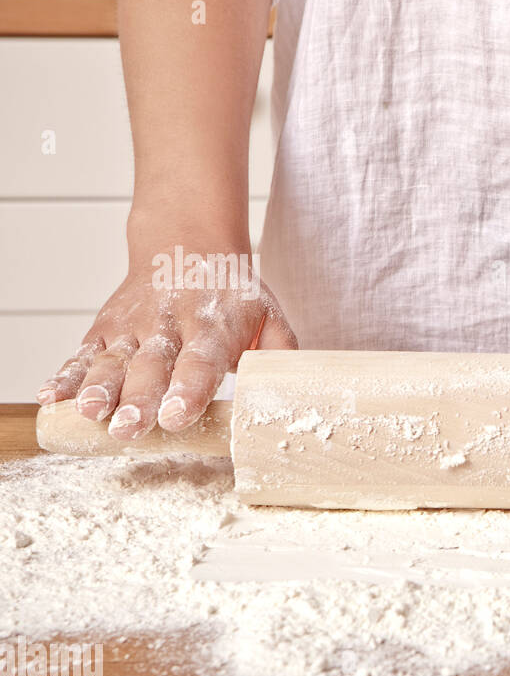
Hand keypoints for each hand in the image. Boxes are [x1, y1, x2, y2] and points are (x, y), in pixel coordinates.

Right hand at [37, 254, 295, 439]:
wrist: (188, 247)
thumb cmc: (232, 297)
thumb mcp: (268, 316)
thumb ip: (281, 352)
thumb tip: (292, 390)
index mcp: (212, 326)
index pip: (200, 361)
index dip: (187, 390)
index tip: (175, 415)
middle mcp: (168, 325)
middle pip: (151, 366)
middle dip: (139, 399)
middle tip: (130, 428)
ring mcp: (133, 326)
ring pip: (112, 360)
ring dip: (99, 389)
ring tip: (90, 414)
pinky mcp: (105, 327)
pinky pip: (83, 352)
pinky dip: (65, 375)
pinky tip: (51, 398)